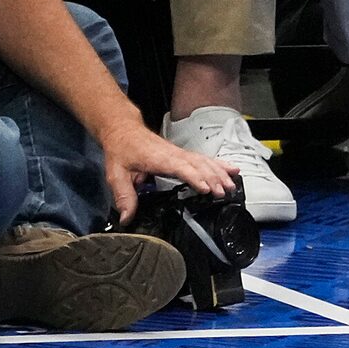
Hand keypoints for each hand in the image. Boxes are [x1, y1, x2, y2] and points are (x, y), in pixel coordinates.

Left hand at [97, 117, 235, 221]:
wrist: (123, 130)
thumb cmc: (121, 149)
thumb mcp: (116, 173)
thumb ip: (123, 196)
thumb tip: (127, 218)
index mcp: (159, 158)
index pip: (180, 167)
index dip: (194, 177)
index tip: (205, 188)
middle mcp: (173, 154)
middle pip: (197, 165)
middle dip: (212, 178)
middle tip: (224, 192)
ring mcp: (180, 153)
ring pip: (204, 161)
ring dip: (219, 172)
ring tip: (232, 185)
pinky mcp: (183, 155)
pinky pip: (204, 159)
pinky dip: (219, 164)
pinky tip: (232, 169)